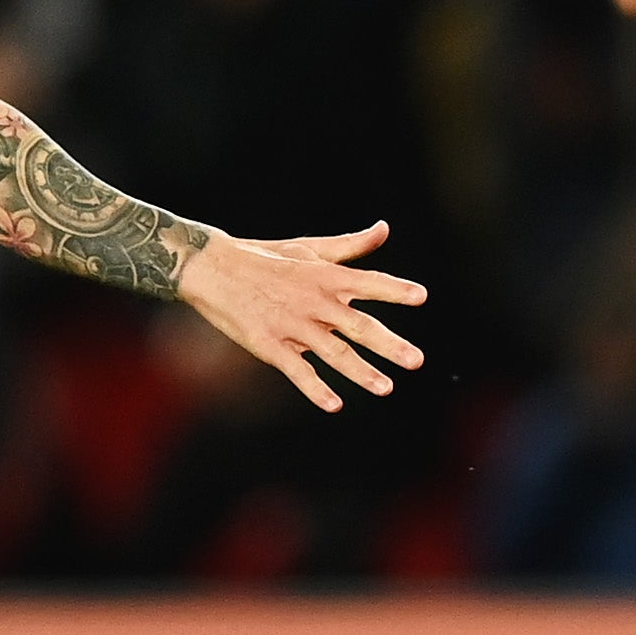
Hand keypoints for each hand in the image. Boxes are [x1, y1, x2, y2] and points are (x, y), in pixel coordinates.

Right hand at [170, 220, 425, 413]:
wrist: (213, 269)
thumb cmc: (265, 257)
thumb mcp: (309, 247)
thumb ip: (350, 245)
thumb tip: (384, 228)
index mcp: (326, 276)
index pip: (367, 282)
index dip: (394, 289)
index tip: (421, 296)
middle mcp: (314, 301)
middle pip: (358, 326)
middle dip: (389, 344)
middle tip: (416, 360)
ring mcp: (293, 325)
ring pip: (333, 352)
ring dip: (361, 372)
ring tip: (386, 388)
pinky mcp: (270, 345)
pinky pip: (298, 371)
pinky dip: (315, 389)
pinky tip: (334, 405)